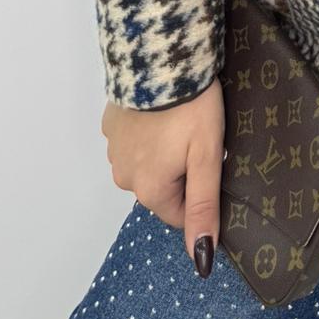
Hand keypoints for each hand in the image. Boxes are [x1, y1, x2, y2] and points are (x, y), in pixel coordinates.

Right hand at [101, 76, 224, 274]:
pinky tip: (160, 110)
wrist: (160, 58)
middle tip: (196, 135)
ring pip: (146, 164)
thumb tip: (201, 260)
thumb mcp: (206, 157)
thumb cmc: (190, 108)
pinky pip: (132, 141)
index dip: (199, 189)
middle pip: (162, 188)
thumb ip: (204, 207)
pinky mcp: (109, 125)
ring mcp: (113, 150)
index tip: (209, 159)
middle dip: (181, 169)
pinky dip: (146, 131)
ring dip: (162, 150)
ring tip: (180, 119)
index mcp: (149, 190)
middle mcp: (124, 177)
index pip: (180, 213)